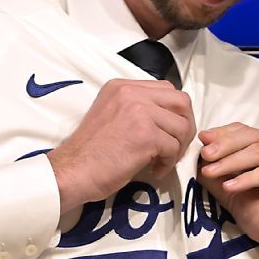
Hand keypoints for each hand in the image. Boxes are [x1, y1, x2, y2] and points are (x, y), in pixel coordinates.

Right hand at [48, 79, 195, 210]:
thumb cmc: (89, 152)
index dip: (175, 113)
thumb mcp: (111, 114)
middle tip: (176, 147)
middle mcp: (131, 93)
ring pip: (181, 126)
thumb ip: (136, 108)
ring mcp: (139, 112)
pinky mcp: (145, 134)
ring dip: (178, 148)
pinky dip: (168, 162)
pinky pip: (173, 147)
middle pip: (181, 102)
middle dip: (186, 126)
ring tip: (162, 161)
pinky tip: (155, 170)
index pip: (166, 89)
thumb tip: (168, 118)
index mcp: (122, 86)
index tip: (169, 132)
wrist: (72, 172)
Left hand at [196, 123, 258, 258]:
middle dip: (224, 146)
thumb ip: (217, 174)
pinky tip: (231, 186)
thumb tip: (197, 157)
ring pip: (258, 151)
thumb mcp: (231, 192)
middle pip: (250, 137)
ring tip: (211, 172)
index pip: (242, 131)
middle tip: (205, 155)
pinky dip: (249, 178)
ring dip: (231, 162)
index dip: (221, 134)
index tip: (201, 140)